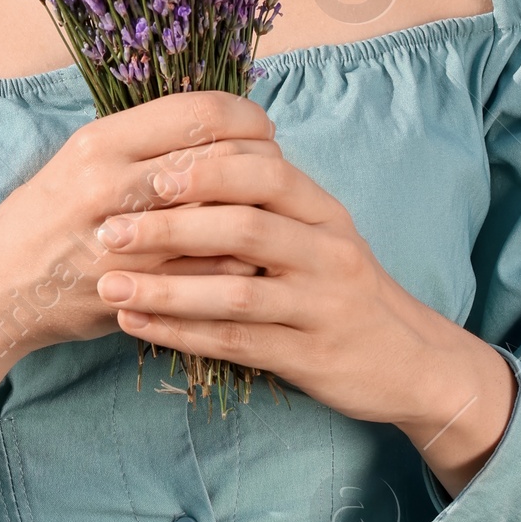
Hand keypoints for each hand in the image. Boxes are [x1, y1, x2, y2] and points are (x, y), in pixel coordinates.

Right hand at [0, 91, 281, 454]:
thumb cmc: (45, 218)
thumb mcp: (82, 161)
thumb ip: (143, 140)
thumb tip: (219, 121)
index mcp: (100, 143)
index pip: (201, 112)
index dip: (248, 117)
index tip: (262, 129)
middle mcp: (109, 187)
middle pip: (221, 162)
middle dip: (264, 166)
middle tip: (276, 172)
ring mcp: (122, 245)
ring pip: (224, 219)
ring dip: (260, 216)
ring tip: (270, 212)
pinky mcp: (134, 292)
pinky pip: (211, 273)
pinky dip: (241, 262)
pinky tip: (248, 257)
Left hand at [92, 152, 515, 495]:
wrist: (411, 361)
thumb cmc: (343, 289)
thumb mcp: (321, 234)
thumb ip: (268, 203)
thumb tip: (188, 160)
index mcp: (325, 212)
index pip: (265, 172)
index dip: (206, 169)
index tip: (147, 170)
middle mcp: (328, 253)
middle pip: (245, 227)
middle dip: (171, 226)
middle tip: (111, 227)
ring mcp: (320, 306)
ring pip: (236, 293)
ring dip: (165, 288)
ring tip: (108, 283)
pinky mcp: (309, 356)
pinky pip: (237, 343)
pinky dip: (181, 333)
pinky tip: (136, 325)